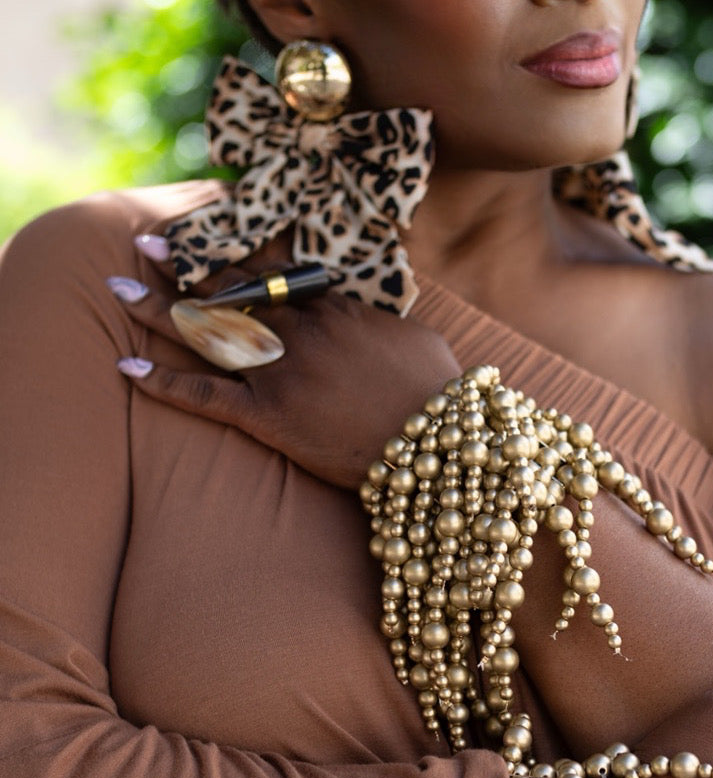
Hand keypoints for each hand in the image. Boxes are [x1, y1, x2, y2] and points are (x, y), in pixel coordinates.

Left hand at [113, 266, 460, 489]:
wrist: (437, 444)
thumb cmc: (438, 395)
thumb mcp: (415, 339)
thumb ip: (379, 322)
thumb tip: (370, 317)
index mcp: (334, 309)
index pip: (272, 277)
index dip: (234, 259)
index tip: (209, 243)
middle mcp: (300, 331)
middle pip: (230, 294)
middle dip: (183, 269)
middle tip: (143, 245)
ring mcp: (281, 372)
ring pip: (208, 334)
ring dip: (158, 311)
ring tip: (118, 290)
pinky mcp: (270, 416)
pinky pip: (207, 397)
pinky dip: (165, 384)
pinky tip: (127, 368)